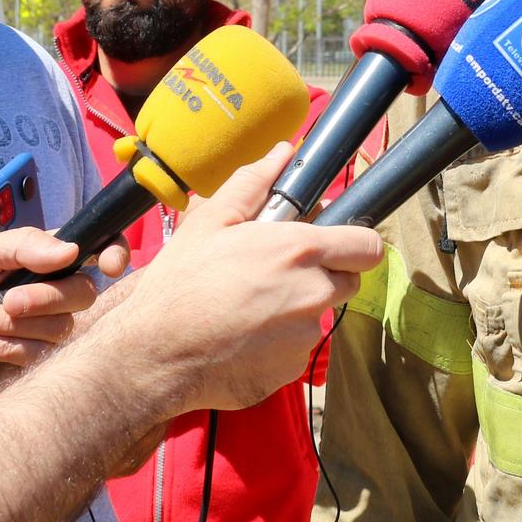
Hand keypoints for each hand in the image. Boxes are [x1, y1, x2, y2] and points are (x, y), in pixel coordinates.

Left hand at [0, 228, 131, 395]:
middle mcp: (54, 295)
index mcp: (48, 261)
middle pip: (84, 294)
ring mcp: (45, 331)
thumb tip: (70, 251)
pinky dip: (1, 347)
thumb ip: (22, 244)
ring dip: (11, 325)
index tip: (110, 264)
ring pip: (59, 329)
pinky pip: (36, 357)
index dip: (114, 253)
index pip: (98, 249)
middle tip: (4, 300)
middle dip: (43, 298)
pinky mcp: (31, 364)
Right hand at [120, 144, 383, 413]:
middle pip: (347, 281)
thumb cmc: (180, 285)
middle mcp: (313, 294)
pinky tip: (242, 337)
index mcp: (300, 250)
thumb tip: (284, 152)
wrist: (154, 356)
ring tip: (248, 308)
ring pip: (317, 315)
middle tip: (278, 273)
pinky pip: (296, 348)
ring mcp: (304, 336)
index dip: (353, 243)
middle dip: (323, 274)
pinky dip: (278, 342)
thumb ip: (255, 183)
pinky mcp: (291, 369)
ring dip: (296, 310)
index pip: (367, 246)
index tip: (335, 244)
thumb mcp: (211, 221)